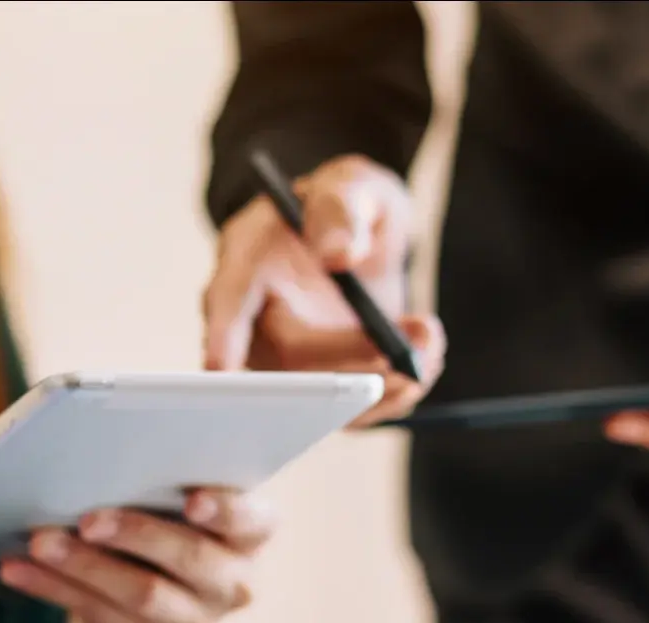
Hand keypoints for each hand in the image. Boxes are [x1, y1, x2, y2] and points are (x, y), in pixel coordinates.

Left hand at [0, 488, 274, 622]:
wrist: (150, 587)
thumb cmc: (165, 513)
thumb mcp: (178, 489)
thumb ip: (171, 466)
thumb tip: (152, 415)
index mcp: (251, 533)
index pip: (251, 520)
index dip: (226, 512)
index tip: (192, 501)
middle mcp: (235, 582)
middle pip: (189, 559)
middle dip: (135, 534)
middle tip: (88, 518)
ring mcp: (195, 619)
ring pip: (140, 594)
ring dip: (84, 566)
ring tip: (40, 542)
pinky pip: (97, 615)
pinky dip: (51, 588)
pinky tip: (17, 570)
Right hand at [204, 154, 445, 424]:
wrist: (357, 239)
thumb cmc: (342, 207)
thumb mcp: (348, 184)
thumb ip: (340, 207)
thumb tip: (339, 254)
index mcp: (246, 261)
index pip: (227, 299)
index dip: (223, 334)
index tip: (221, 364)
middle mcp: (254, 323)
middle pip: (286, 360)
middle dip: (350, 359)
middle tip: (406, 348)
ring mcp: (284, 363)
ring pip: (318, 399)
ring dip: (381, 384)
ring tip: (427, 344)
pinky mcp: (319, 387)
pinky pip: (346, 412)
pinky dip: (393, 396)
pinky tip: (424, 362)